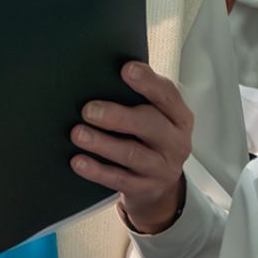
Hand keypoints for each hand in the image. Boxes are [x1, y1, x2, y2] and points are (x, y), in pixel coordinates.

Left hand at [70, 61, 192, 234]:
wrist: (162, 186)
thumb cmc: (151, 136)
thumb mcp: (157, 114)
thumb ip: (141, 95)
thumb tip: (105, 69)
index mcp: (179, 116)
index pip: (167, 95)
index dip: (148, 82)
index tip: (125, 70)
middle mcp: (175, 142)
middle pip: (150, 125)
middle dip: (118, 116)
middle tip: (88, 110)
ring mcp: (161, 168)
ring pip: (132, 154)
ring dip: (102, 143)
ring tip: (78, 133)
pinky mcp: (145, 188)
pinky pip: (119, 179)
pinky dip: (97, 170)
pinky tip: (78, 161)